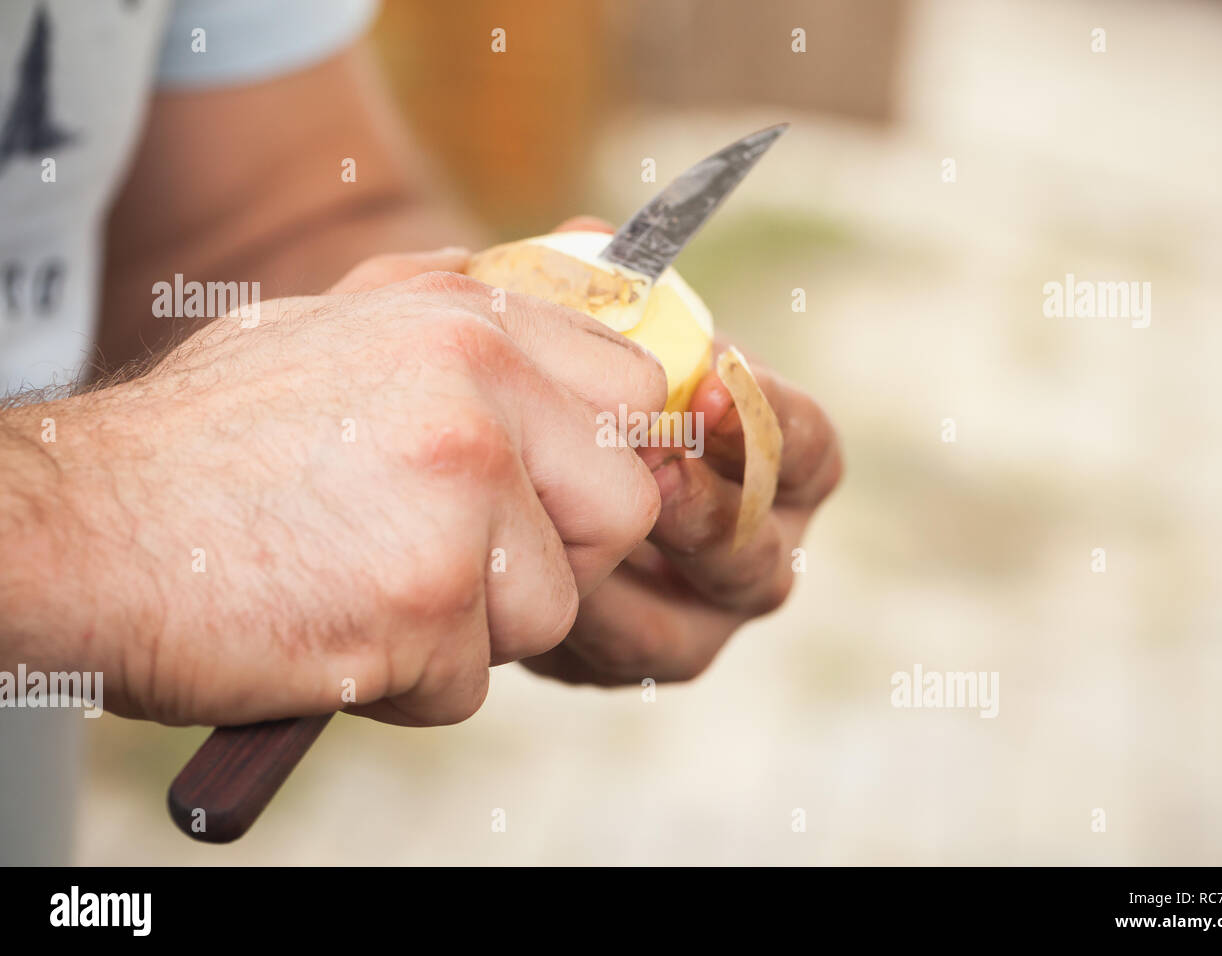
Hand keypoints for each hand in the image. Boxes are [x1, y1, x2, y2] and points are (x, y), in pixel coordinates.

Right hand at [0, 249, 665, 725]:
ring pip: (551, 610)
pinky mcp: (422, 604)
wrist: (79, 526)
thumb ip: (462, 313)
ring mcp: (456, 500)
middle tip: (461, 563)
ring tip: (366, 593)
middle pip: (623, 508)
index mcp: (464, 323)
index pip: (634, 390)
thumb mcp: (339, 329)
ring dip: (470, 629)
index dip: (605, 454)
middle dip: (558, 556)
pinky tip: (332, 633)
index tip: (557, 493)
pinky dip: (407, 684)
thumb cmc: (209, 442)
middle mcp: (477, 397)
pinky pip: (471, 683)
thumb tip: (582, 279)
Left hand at [522, 219, 842, 684]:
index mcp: (773, 464)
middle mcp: (752, 550)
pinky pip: (613, 660)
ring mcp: (693, 617)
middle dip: (708, 520)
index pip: (805, 452)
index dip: (770, 424)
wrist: (508, 440)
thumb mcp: (577, 320)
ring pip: (689, 633)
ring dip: (628, 587)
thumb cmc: (568, 370)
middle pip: (761, 564)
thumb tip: (592, 240)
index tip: (714, 386)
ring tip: (575, 531)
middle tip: (652, 472)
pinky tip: (530, 570)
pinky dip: (574, 622)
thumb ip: (593, 282)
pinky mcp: (626, 657)